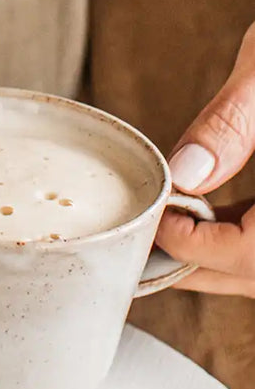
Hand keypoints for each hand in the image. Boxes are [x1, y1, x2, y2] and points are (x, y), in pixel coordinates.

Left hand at [156, 24, 254, 295]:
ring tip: (167, 229)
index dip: (195, 248)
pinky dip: (243, 236)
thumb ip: (229, 123)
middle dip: (200, 265)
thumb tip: (183, 172)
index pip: (250, 257)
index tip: (155, 217)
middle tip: (144, 244)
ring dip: (221, 256)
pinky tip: (209, 214)